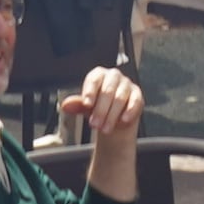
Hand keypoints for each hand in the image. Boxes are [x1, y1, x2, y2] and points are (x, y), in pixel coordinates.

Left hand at [59, 67, 142, 183]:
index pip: (94, 79)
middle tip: (94, 124)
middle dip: (100, 110)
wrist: (114, 121)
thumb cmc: (98, 109)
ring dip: (112, 115)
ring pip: (120, 98)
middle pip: (107, 91)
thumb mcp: (86, 108)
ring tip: (105, 129)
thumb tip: (66, 105)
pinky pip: (135, 101)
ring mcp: (126, 84)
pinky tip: (123, 121)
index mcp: (99, 75)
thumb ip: (77, 105)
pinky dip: (129, 112)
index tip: (86, 105)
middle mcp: (113, 76)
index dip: (90, 92)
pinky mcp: (137, 95)